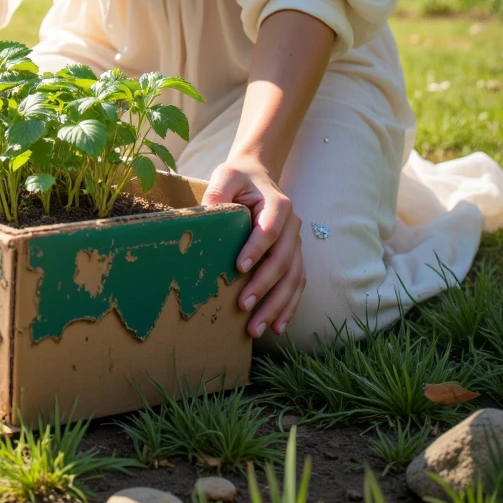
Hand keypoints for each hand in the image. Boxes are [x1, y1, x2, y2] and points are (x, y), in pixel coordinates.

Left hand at [201, 154, 304, 338]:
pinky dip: (289, 306)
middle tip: (244, 306)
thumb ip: (218, 192)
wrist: (258, 175)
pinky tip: (277, 326)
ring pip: (293, 278)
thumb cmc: (240, 178)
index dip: (256, 249)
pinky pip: (297, 283)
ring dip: (277, 304)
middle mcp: (292, 226)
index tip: (239, 268)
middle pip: (283, 260)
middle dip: (265, 286)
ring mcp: (296, 243)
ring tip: (259, 327)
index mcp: (278, 205)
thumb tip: (205, 215)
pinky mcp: (294, 256)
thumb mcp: (226, 175)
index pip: (269, 230)